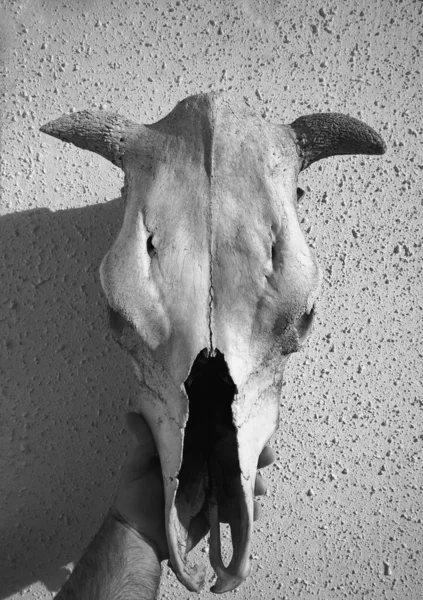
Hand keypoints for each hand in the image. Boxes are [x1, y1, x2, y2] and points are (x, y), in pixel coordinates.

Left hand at [113, 412, 274, 559]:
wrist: (138, 538)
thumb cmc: (135, 498)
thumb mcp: (137, 466)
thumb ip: (143, 444)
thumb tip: (132, 415)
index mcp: (190, 453)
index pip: (216, 437)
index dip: (234, 431)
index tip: (248, 426)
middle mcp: (205, 469)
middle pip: (235, 458)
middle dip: (254, 455)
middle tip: (266, 455)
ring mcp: (212, 491)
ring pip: (241, 483)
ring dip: (255, 483)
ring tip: (260, 487)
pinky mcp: (216, 513)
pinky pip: (238, 510)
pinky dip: (249, 511)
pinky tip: (255, 512)